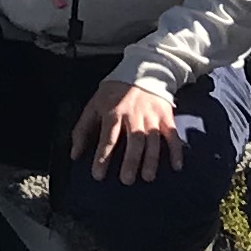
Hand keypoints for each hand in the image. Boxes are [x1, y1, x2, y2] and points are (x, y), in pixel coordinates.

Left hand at [70, 78, 189, 184]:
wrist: (142, 69)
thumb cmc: (114, 93)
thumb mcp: (94, 105)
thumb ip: (82, 129)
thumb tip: (74, 155)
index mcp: (113, 112)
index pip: (108, 137)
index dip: (103, 156)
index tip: (98, 175)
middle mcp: (134, 114)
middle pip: (134, 140)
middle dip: (131, 161)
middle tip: (126, 180)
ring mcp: (152, 115)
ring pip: (153, 140)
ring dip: (151, 159)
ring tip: (147, 177)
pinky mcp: (166, 116)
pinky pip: (173, 135)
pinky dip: (176, 150)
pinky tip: (176, 166)